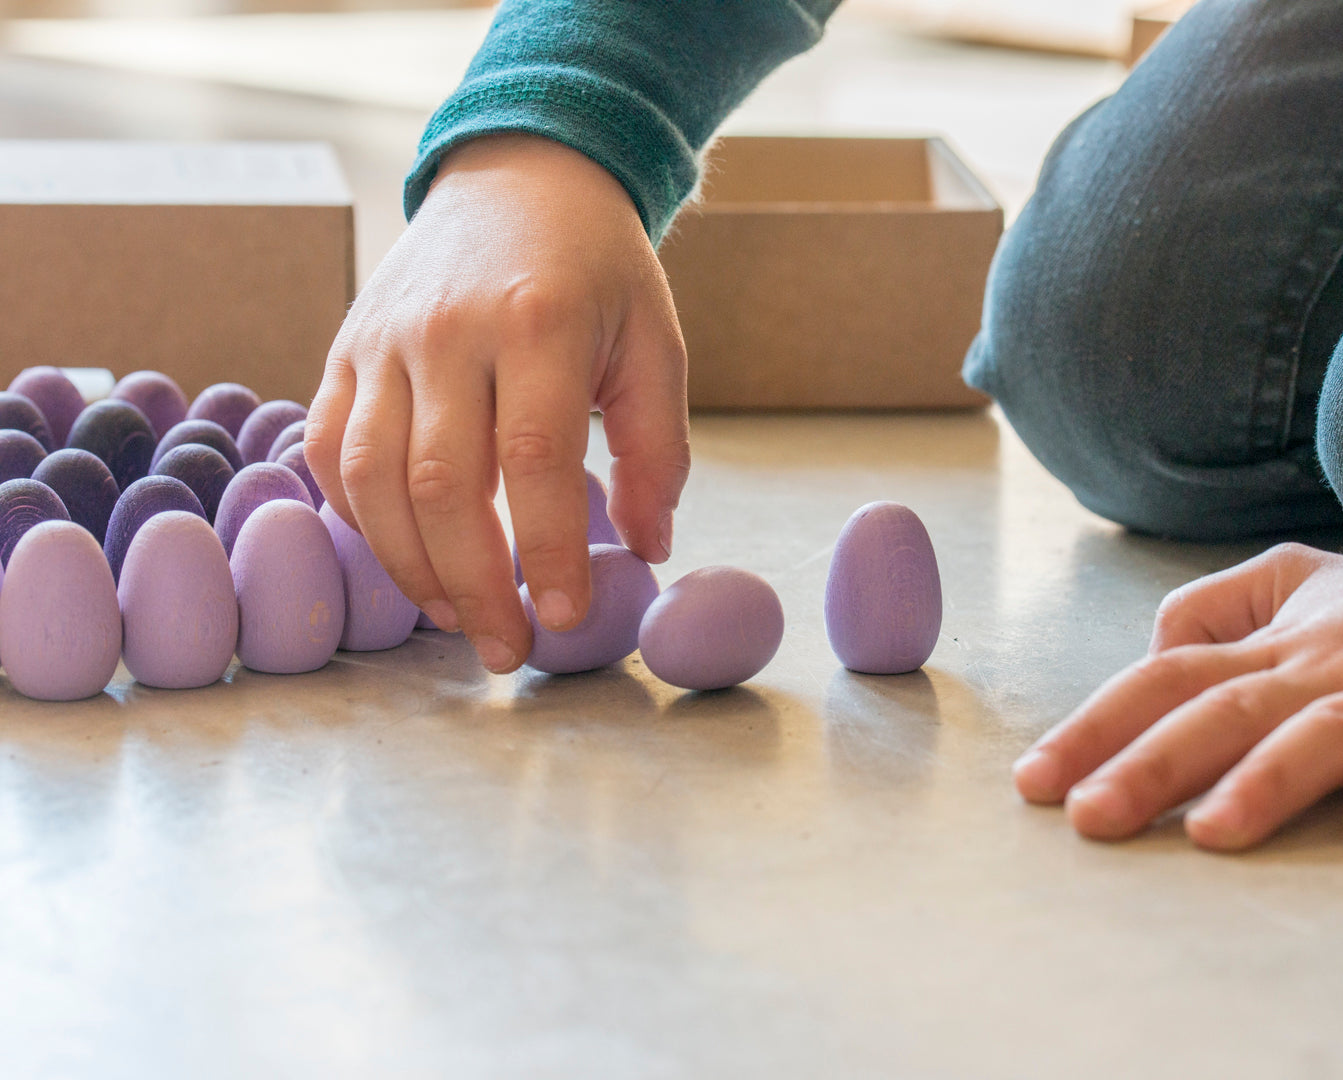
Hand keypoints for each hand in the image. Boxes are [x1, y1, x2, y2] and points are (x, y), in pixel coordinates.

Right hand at [305, 135, 689, 671]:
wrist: (518, 177)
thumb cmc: (597, 271)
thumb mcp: (656, 342)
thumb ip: (658, 449)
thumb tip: (647, 548)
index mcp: (540, 323)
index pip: (535, 459)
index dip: (548, 551)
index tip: (562, 618)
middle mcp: (448, 330)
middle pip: (442, 483)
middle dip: (473, 585)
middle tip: (507, 651)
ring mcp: (383, 339)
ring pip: (370, 477)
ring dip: (408, 566)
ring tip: (456, 618)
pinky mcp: (345, 350)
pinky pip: (330, 450)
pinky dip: (358, 516)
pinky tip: (404, 556)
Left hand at [1014, 543, 1342, 848]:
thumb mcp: (1295, 583)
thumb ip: (1214, 610)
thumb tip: (1150, 657)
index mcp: (1276, 643)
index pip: (1166, 679)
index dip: (1096, 726)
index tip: (1033, 783)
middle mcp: (1327, 668)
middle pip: (1225, 710)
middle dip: (1152, 764)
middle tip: (1088, 819)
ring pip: (1327, 736)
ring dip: (1267, 783)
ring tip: (1209, 835)